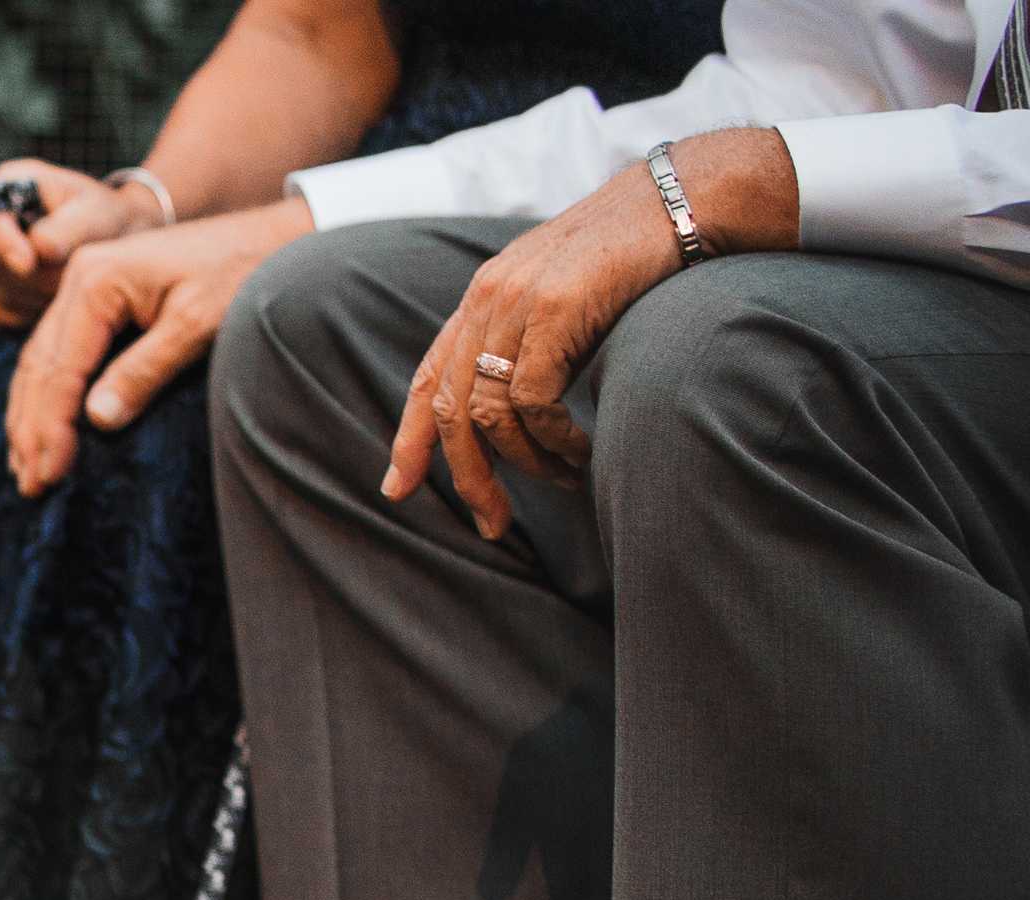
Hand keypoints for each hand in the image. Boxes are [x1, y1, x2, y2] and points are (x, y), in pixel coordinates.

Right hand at [0, 159, 148, 329]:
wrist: (112, 245)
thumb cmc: (104, 219)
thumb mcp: (96, 214)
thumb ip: (68, 229)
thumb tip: (38, 249)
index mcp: (9, 186)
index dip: (4, 243)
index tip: (28, 263)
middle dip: (42, 277)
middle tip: (77, 272)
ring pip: (2, 296)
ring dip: (41, 298)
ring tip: (71, 282)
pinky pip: (1, 317)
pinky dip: (30, 317)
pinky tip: (55, 301)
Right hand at [6, 197, 310, 495]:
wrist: (265, 238)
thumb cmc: (237, 275)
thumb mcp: (195, 325)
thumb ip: (144, 371)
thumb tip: (97, 420)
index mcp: (96, 280)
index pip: (59, 367)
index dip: (51, 427)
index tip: (49, 475)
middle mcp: (80, 277)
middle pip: (39, 366)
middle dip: (30, 430)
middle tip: (30, 486)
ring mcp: (85, 285)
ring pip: (39, 361)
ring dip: (28, 417)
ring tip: (24, 470)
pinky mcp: (98, 298)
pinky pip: (57, 353)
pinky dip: (44, 395)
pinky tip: (40, 428)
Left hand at [383, 126, 799, 541]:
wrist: (679, 200)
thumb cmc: (631, 256)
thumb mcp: (561, 298)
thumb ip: (525, 340)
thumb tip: (513, 411)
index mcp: (484, 295)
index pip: (429, 375)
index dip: (409, 439)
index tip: (397, 490)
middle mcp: (489, 297)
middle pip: (450, 409)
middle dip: (468, 478)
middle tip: (492, 524)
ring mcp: (518, 303)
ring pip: (490, 414)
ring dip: (526, 464)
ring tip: (564, 478)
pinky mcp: (553, 312)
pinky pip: (532, 403)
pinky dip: (553, 441)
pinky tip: (580, 452)